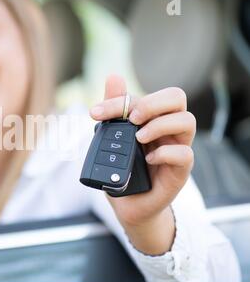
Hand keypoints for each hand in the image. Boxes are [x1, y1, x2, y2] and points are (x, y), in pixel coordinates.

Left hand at [90, 75, 195, 254]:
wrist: (128, 204)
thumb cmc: (122, 169)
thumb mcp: (112, 139)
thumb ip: (114, 111)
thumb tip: (114, 76)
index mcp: (152, 118)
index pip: (145, 96)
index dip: (118, 100)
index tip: (95, 113)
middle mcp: (167, 130)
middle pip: (177, 97)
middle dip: (151, 103)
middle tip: (131, 118)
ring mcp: (176, 149)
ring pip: (187, 121)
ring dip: (159, 125)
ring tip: (138, 138)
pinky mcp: (180, 171)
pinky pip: (185, 154)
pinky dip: (165, 153)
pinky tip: (147, 159)